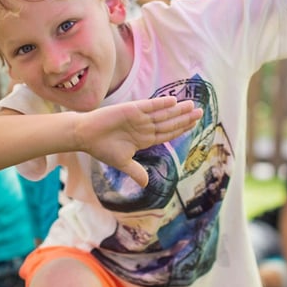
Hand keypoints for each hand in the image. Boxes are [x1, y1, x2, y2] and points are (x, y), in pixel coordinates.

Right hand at [76, 96, 201, 186]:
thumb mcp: (122, 163)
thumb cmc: (102, 148)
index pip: (167, 133)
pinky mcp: (131, 110)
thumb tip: (146, 185)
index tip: (193, 124)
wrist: (86, 136)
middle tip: (200, 112)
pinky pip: (149, 106)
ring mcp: (138, 117)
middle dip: (184, 118)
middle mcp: (144, 126)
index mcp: (144, 138)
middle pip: (169, 122)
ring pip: (162, 114)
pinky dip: (161, 104)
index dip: (181, 129)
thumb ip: (136, 172)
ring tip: (192, 105)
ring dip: (177, 110)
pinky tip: (173, 101)